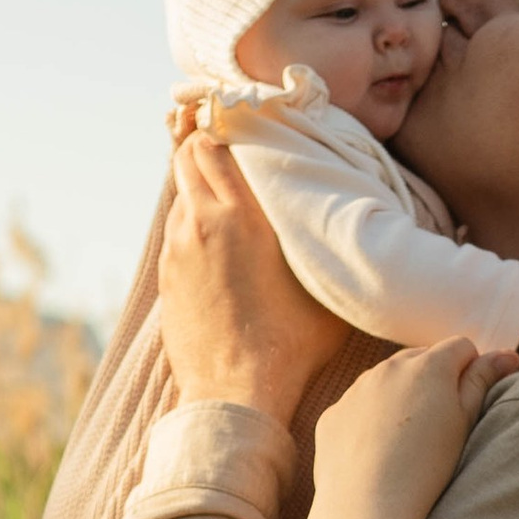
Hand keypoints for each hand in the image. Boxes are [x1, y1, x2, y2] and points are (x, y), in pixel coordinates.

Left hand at [160, 133, 349, 426]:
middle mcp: (202, 223)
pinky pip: (177, 230)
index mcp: (242, 216)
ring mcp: (178, 250)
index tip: (241, 123)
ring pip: (180, 193)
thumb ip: (325, 243)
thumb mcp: (325, 288)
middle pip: (187, 156)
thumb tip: (350, 222)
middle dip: (206, 146)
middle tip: (232, 149)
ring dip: (199, 187)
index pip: (216, 142)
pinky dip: (192, 222)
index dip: (224, 126)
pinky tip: (217, 241)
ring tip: (230, 199)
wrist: (236, 395)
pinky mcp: (167, 277)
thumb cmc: (290, 347)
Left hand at [301, 340, 514, 518]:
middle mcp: (388, 367)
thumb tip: (507, 354)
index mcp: (428, 365)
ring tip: (407, 442)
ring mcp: (356, 389)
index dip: (471, 371)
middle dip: (433, 380)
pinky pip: (357, 406)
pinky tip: (376, 453)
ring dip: (400, 397)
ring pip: (386, 381)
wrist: (369, 508)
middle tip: (438, 424)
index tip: (467, 403)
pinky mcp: (333, 414)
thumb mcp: (465, 423)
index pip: (461, 347)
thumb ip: (483, 381)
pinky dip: (368, 420)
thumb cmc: (427, 467)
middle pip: (421, 359)